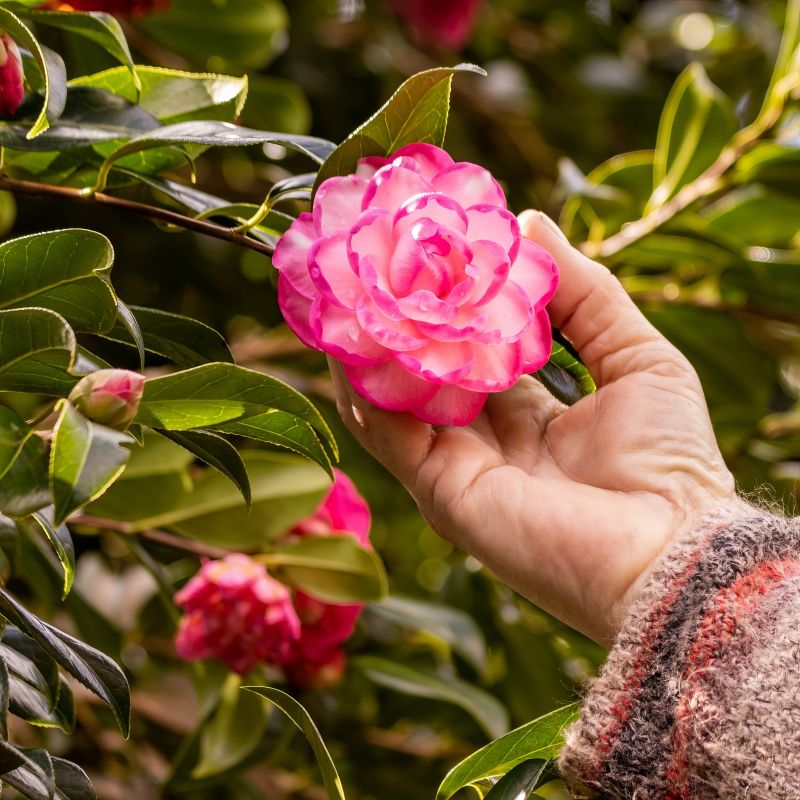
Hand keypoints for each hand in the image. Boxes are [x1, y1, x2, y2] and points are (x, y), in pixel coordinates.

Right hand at [330, 211, 739, 645]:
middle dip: (396, 319)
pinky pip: (386, 432)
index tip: (430, 247)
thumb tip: (530, 221)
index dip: (450, 301)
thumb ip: (586, 291)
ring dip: (368, 346)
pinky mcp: (439, 490)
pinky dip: (365, 386)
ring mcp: (455, 467)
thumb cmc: (669, 460)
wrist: (672, 552)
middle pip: (424, 372)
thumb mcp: (638, 355)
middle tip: (369, 258)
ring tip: (345, 288)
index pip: (470, 348)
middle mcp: (483, 440)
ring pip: (393, 398)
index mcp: (527, 414)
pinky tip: (350, 338)